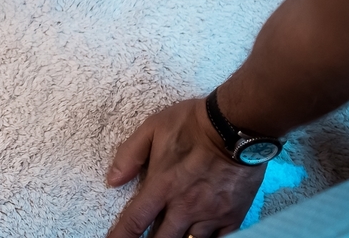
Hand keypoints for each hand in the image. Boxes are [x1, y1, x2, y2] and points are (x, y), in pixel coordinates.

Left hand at [105, 98, 264, 237]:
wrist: (235, 125)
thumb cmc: (192, 123)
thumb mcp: (152, 128)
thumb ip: (130, 154)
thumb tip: (113, 179)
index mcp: (162, 186)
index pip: (135, 221)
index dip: (121, 236)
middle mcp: (184, 206)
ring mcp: (210, 214)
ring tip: (172, 237)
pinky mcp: (233, 216)